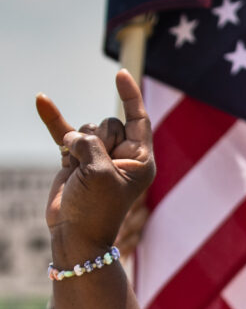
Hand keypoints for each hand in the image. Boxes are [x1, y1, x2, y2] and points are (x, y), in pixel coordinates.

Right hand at [35, 70, 155, 261]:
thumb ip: (90, 145)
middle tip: (95, 169)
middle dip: (97, 138)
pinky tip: (42, 100)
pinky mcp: (75, 160)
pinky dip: (54, 119)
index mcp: (141, 161)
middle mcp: (122, 157)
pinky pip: (64, 133)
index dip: (130, 96)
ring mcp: (97, 156)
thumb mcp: (99, 174)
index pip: (139, 119)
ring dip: (77, 145)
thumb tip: (75, 136)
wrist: (75, 235)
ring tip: (79, 174)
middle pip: (108, 123)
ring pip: (86, 130)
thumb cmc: (95, 209)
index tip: (119, 73)